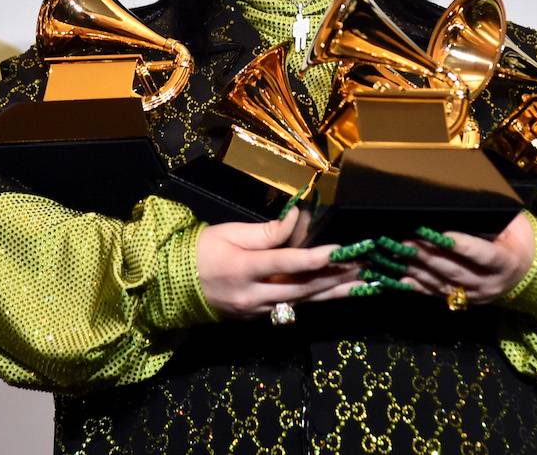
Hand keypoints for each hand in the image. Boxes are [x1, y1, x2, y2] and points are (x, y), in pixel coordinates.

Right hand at [196, 207, 362, 317]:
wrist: (172, 285)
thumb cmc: (201, 251)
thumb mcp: (230, 232)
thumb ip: (267, 231)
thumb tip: (298, 218)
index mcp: (243, 268)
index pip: (287, 263)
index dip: (316, 257)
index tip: (342, 251)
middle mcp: (253, 295)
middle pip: (302, 288)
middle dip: (336, 278)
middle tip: (364, 269)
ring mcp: (255, 311)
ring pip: (301, 302)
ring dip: (332, 293)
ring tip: (361, 286)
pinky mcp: (256, 318)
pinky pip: (290, 307)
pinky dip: (313, 299)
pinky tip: (333, 293)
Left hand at [401, 213, 535, 303]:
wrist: (529, 268)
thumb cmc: (518, 237)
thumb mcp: (513, 225)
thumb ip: (492, 220)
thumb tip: (462, 207)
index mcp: (507, 262)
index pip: (483, 255)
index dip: (462, 246)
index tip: (440, 235)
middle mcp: (491, 284)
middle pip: (457, 271)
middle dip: (429, 256)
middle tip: (407, 242)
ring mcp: (477, 296)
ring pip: (444, 284)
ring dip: (418, 270)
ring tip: (397, 255)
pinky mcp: (464, 301)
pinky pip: (438, 294)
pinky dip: (418, 286)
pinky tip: (400, 279)